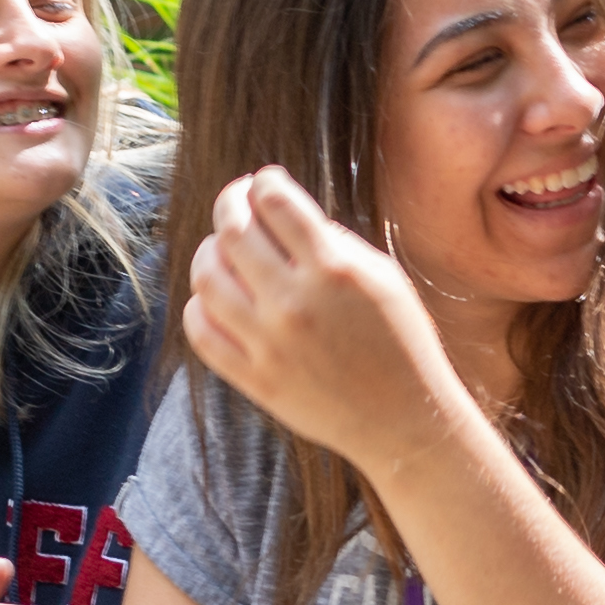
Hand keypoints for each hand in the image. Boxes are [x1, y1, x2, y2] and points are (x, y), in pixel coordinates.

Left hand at [179, 166, 461, 472]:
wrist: (403, 422)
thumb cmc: (400, 341)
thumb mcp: (382, 277)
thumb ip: (332, 241)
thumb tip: (280, 211)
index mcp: (333, 270)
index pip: (274, 201)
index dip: (264, 182)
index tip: (265, 183)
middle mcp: (295, 303)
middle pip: (233, 231)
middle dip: (230, 203)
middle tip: (237, 202)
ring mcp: (269, 344)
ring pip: (206, 277)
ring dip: (210, 251)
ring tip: (223, 250)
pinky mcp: (254, 379)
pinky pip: (201, 331)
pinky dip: (200, 305)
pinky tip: (217, 297)